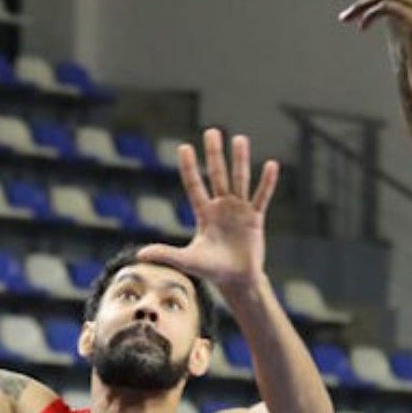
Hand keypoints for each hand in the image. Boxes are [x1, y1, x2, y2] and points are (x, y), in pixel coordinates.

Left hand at [136, 128, 279, 291]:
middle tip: (211, 132)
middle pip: (217, 175)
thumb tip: (139, 254)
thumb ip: (166, 254)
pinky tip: (271, 165)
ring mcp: (239, 210)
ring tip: (239, 138)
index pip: (194, 185)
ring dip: (240, 160)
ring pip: (239, 179)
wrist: (236, 280)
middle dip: (214, 154)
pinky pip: (261, 196)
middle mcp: (221, 207)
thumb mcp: (187, 260)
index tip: (184, 147)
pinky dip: (266, 182)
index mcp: (204, 213)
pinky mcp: (255, 218)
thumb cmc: (211, 270)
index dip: (189, 167)